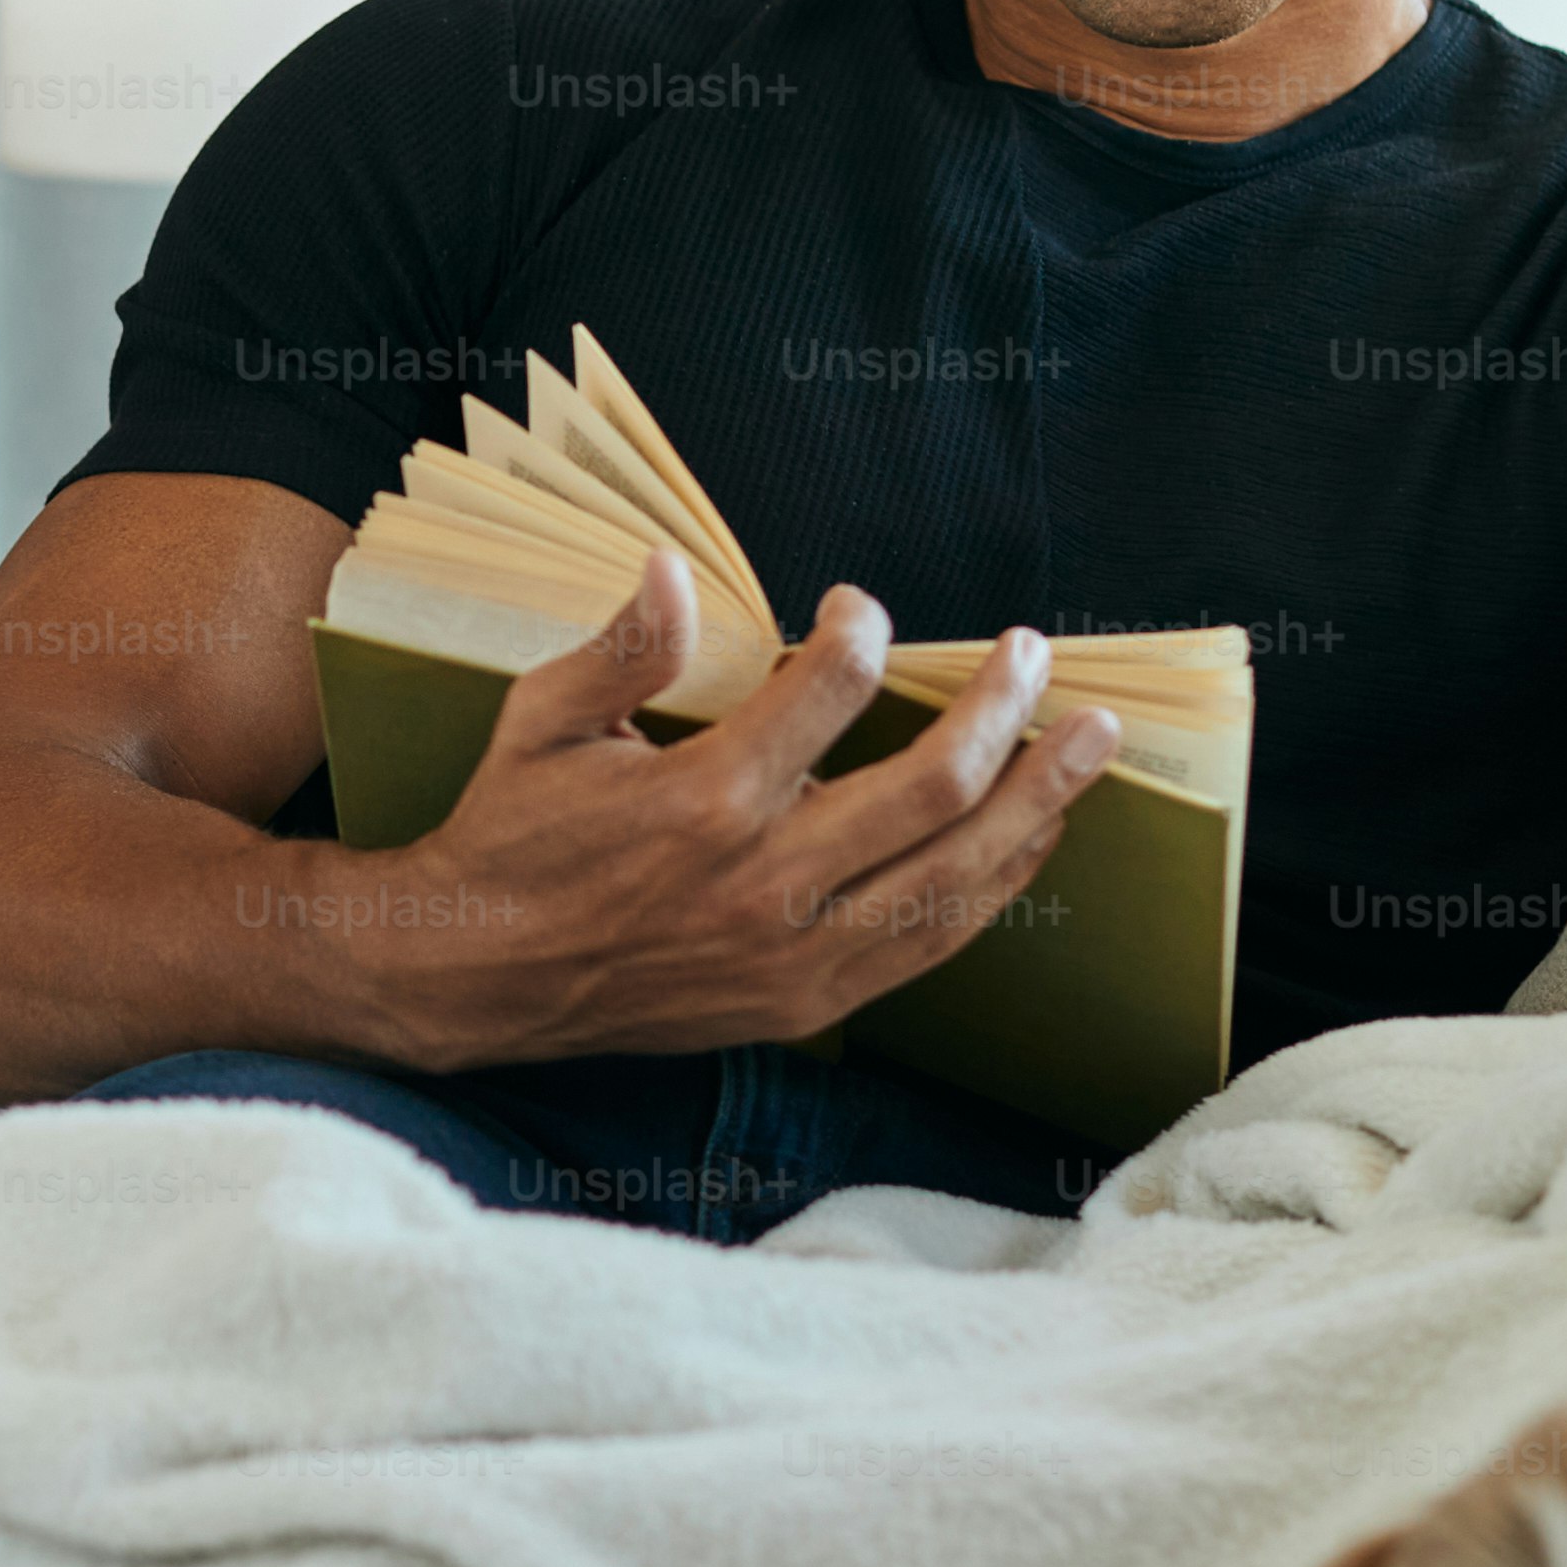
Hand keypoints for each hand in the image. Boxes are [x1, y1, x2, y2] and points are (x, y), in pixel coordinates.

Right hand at [344, 552, 1121, 1066]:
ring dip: (1037, 802)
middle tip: (1036, 655)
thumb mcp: (541, 721)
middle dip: (1003, 710)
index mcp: (703, 800)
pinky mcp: (806, 1002)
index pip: (832, 691)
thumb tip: (671, 564)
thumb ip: (622, 646)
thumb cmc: (509, 837)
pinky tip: (1033, 836)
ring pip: (957, 876)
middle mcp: (766, 883)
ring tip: (1090, 742)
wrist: (475, 976)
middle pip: (935, 788)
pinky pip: (932, 942)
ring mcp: (795, 953)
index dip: (865, 632)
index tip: (859, 607)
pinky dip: (996, 884)